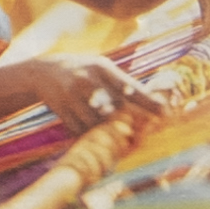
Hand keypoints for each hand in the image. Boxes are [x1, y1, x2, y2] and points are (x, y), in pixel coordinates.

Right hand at [15, 53, 161, 129]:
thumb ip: (122, 83)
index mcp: (102, 68)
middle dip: (129, 124)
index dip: (148, 102)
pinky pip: (81, 130)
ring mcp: (72, 96)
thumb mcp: (102, 68)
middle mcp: (87, 81)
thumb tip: (151, 100)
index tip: (164, 112)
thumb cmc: (84, 71)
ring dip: (109, 134)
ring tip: (119, 140)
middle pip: (115, 109)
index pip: (129, 88)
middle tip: (141, 134)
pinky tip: (95, 139)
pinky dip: (90, 137)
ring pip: (97, 123)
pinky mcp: (61, 110)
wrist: (44, 72)